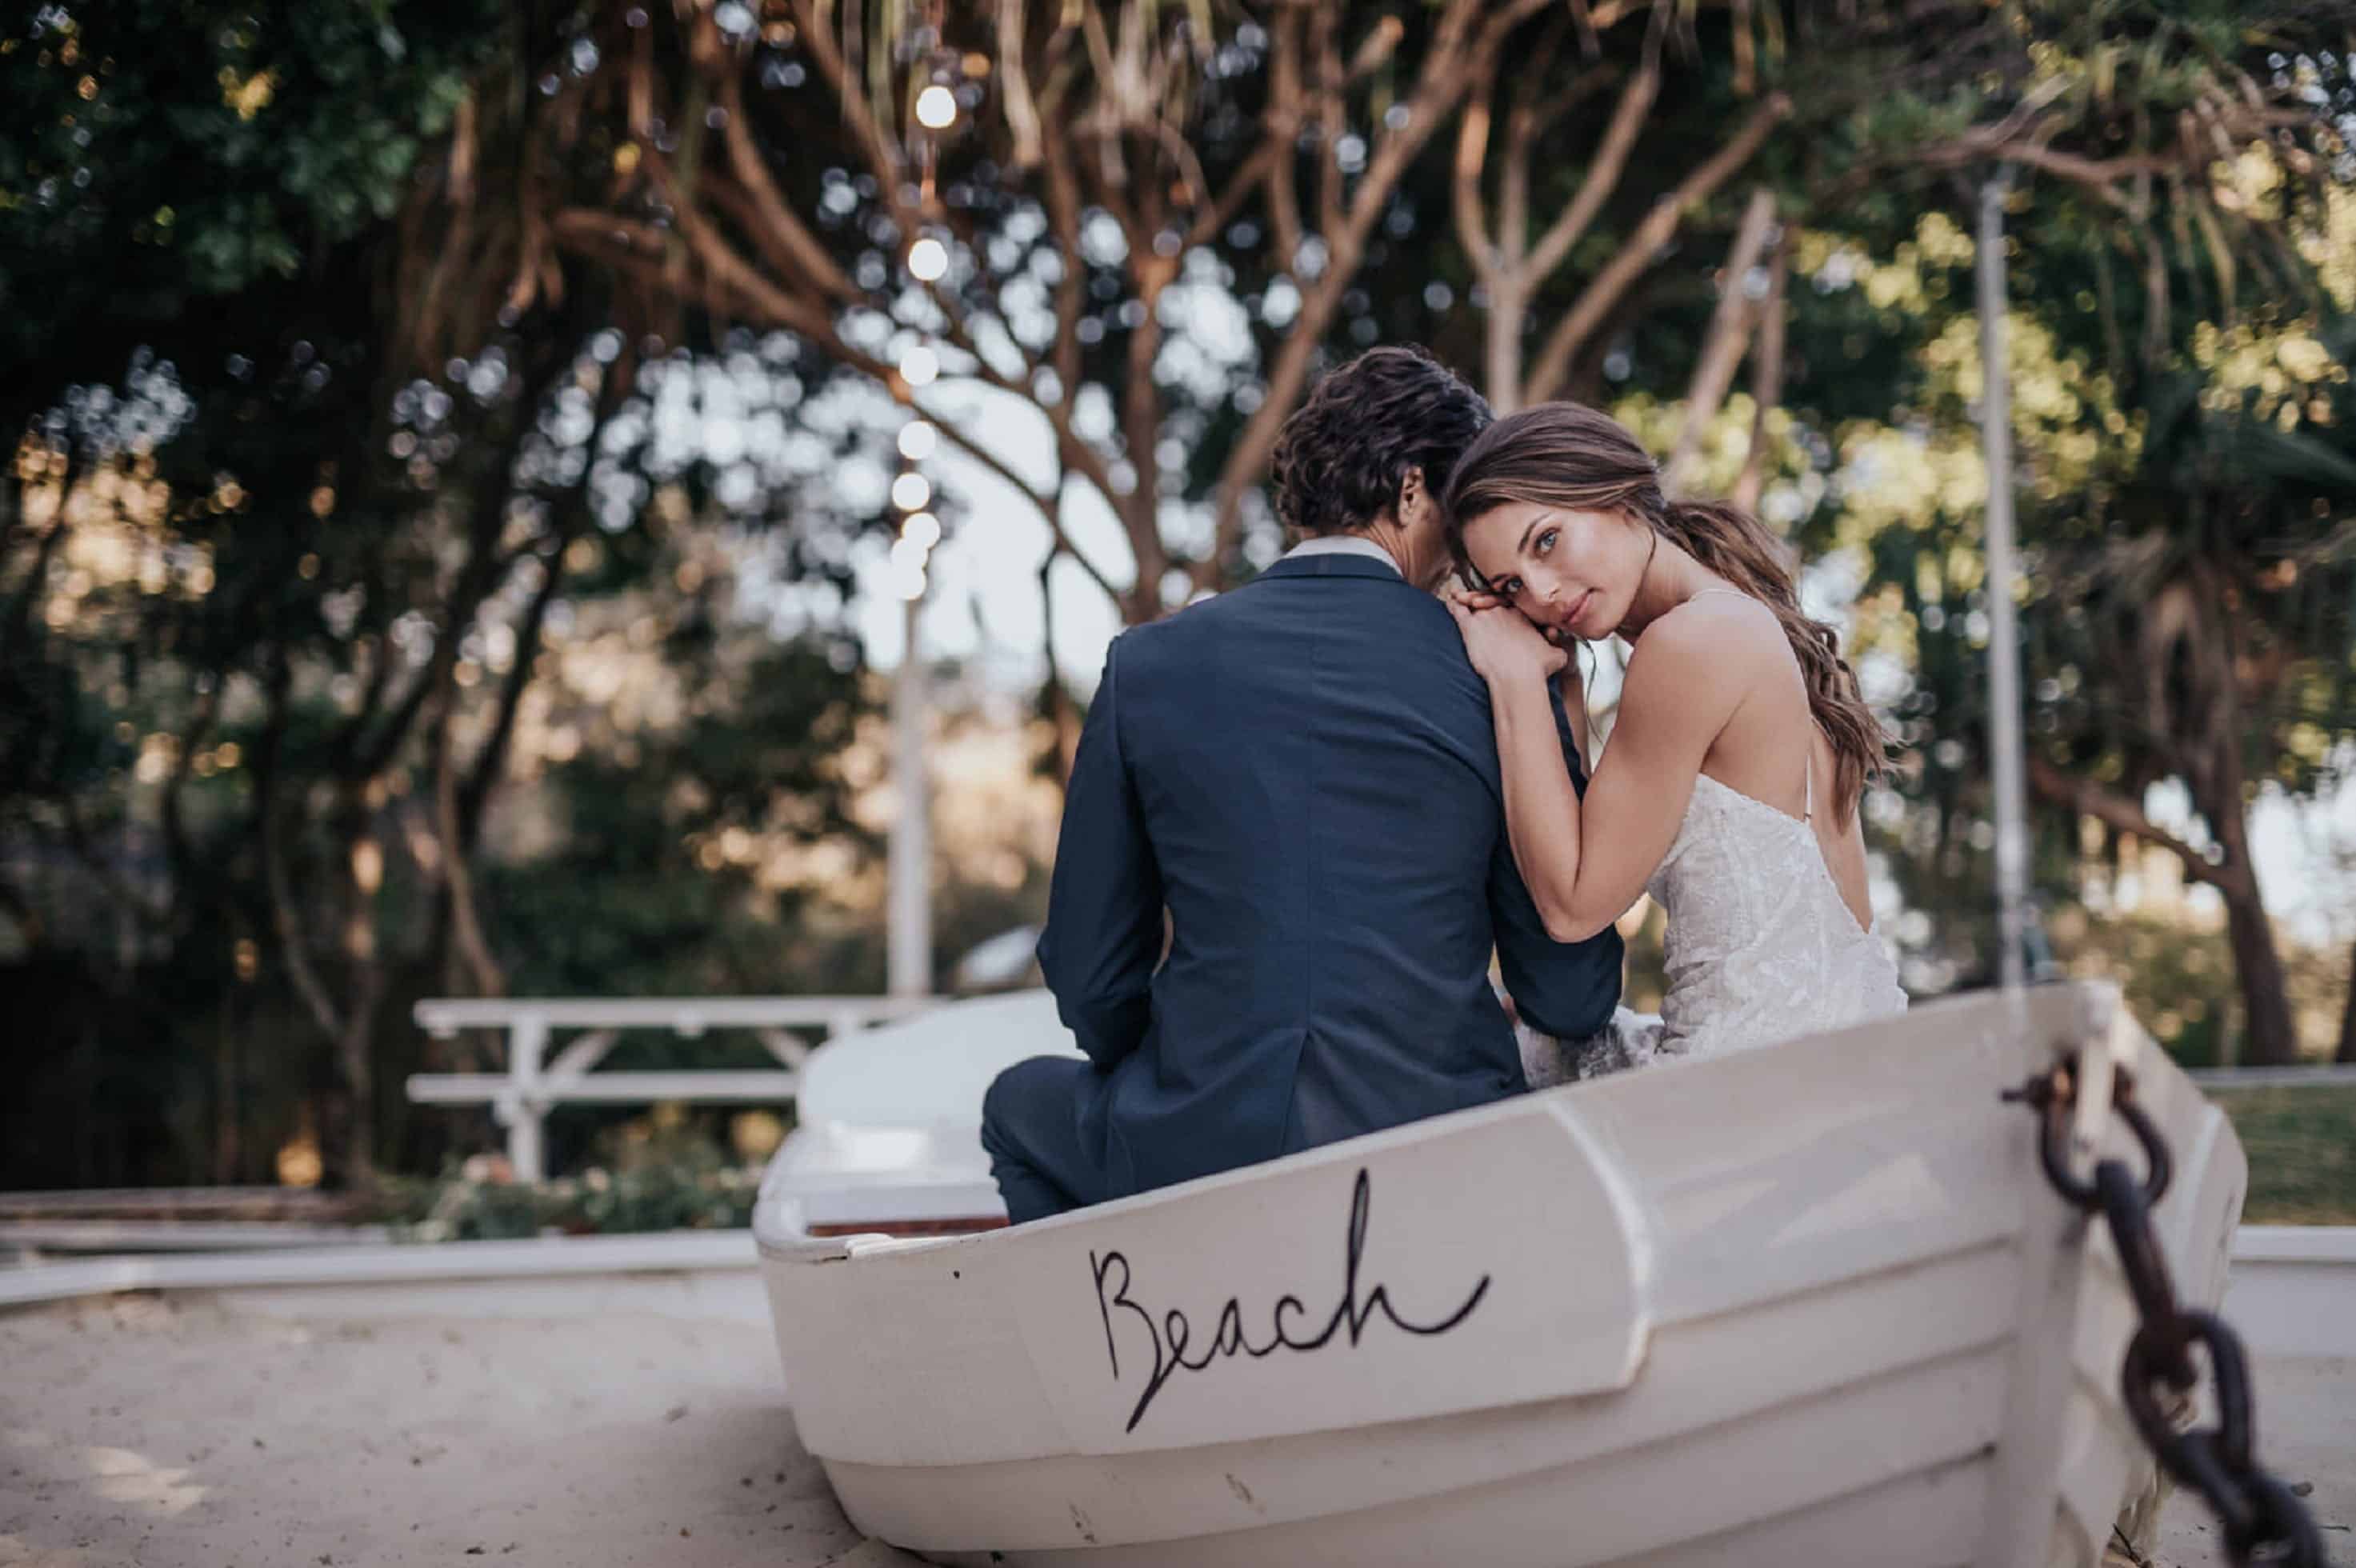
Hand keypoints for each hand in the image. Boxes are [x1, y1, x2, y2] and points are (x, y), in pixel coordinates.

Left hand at [1445, 592, 1568, 684]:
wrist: (1517, 677)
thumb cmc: (1537, 669)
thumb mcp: (1556, 655)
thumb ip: (1556, 646)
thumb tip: (1557, 646)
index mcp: (1523, 614)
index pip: (1511, 602)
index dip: (1505, 604)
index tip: (1502, 607)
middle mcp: (1503, 610)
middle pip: (1492, 599)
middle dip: (1485, 598)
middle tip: (1478, 600)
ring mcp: (1485, 617)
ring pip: (1474, 601)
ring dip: (1468, 598)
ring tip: (1460, 596)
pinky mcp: (1470, 628)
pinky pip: (1458, 610)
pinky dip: (1453, 604)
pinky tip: (1450, 600)